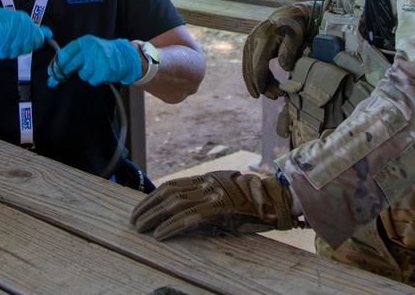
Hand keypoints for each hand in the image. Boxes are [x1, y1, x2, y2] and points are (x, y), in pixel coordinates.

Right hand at [0, 0, 50, 58]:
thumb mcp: (16, 19)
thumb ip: (31, 28)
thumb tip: (48, 33)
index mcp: (26, 21)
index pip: (39, 39)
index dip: (34, 43)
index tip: (30, 43)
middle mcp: (21, 28)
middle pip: (28, 48)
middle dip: (20, 47)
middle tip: (10, 40)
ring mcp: (12, 36)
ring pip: (17, 52)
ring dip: (9, 49)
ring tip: (1, 40)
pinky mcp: (3, 43)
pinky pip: (5, 54)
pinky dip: (0, 51)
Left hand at [47, 35, 141, 87]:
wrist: (125, 56)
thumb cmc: (104, 53)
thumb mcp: (90, 47)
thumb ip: (76, 53)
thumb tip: (57, 65)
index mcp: (85, 42)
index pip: (65, 53)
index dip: (56, 64)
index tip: (50, 72)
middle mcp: (90, 48)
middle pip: (69, 64)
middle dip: (61, 74)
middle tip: (54, 81)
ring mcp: (98, 59)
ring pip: (82, 74)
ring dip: (86, 75)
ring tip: (95, 69)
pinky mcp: (104, 70)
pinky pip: (92, 80)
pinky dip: (95, 80)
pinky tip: (101, 73)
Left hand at [130, 170, 297, 240]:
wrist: (280, 200)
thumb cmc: (256, 202)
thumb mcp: (228, 195)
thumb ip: (209, 198)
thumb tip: (184, 209)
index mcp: (208, 180)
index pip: (173, 186)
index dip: (153, 197)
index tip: (140, 208)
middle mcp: (208, 184)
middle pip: (169, 193)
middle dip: (148, 207)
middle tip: (134, 222)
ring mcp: (214, 195)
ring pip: (175, 204)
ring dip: (154, 217)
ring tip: (141, 229)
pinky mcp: (221, 209)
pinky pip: (191, 218)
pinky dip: (172, 227)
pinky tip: (161, 235)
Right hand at [242, 3, 310, 98]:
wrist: (286, 16)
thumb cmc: (292, 27)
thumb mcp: (294, 36)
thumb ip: (289, 50)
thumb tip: (284, 68)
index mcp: (262, 39)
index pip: (258, 63)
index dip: (260, 79)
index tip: (263, 93)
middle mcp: (252, 43)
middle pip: (252, 69)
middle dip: (262, 85)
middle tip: (276, 97)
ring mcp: (250, 46)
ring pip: (250, 69)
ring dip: (259, 84)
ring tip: (274, 96)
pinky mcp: (252, 50)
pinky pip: (252, 67)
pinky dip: (257, 78)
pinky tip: (263, 89)